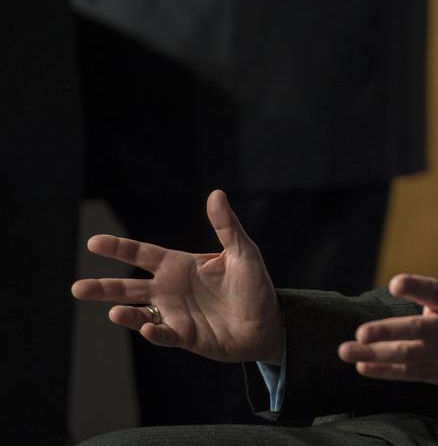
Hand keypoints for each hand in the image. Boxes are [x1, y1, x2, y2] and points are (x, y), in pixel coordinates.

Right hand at [71, 189, 283, 364]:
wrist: (268, 322)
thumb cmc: (254, 285)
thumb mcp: (243, 251)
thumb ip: (226, 226)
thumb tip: (216, 193)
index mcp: (179, 265)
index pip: (143, 254)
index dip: (119, 248)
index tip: (93, 242)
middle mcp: (170, 289)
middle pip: (129, 287)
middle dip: (103, 287)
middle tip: (77, 288)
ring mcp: (175, 314)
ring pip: (139, 313)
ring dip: (125, 314)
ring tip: (113, 312)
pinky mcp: (185, 336)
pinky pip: (164, 335)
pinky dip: (154, 332)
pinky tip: (147, 328)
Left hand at [338, 209, 437, 390]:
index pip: (433, 291)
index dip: (415, 287)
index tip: (395, 283)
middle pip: (414, 330)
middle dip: (387, 332)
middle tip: (361, 332)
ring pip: (406, 354)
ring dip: (376, 354)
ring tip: (347, 351)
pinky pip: (409, 372)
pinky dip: (386, 371)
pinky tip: (364, 366)